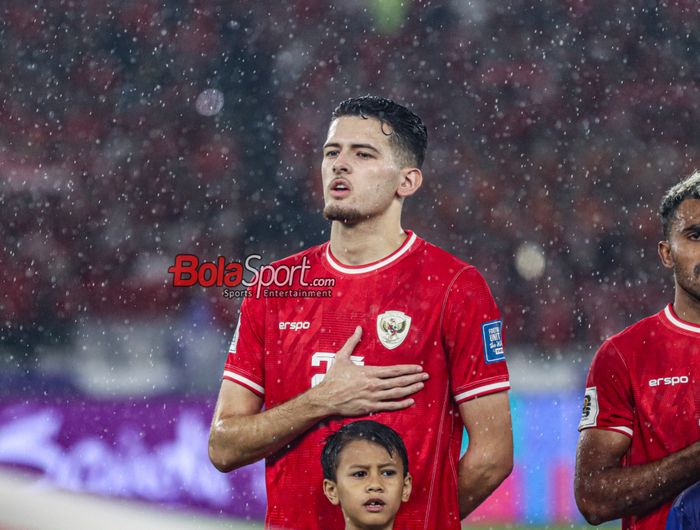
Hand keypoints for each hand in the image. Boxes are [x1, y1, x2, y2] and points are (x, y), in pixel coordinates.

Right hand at [313, 326, 428, 415]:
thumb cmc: (333, 377)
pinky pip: (389, 406)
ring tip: (421, 386)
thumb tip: (358, 328)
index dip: (408, 369)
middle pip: (399, 381)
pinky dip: (401, 404)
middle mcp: (374, 385)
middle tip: (426, 376)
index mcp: (369, 372)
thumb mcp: (341, 357)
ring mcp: (373, 397)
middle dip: (414, 378)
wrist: (326, 398)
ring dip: (411, 389)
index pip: (394, 370)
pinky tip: (410, 401)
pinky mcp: (370, 407)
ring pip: (396, 393)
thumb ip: (352, 342)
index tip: (418, 368)